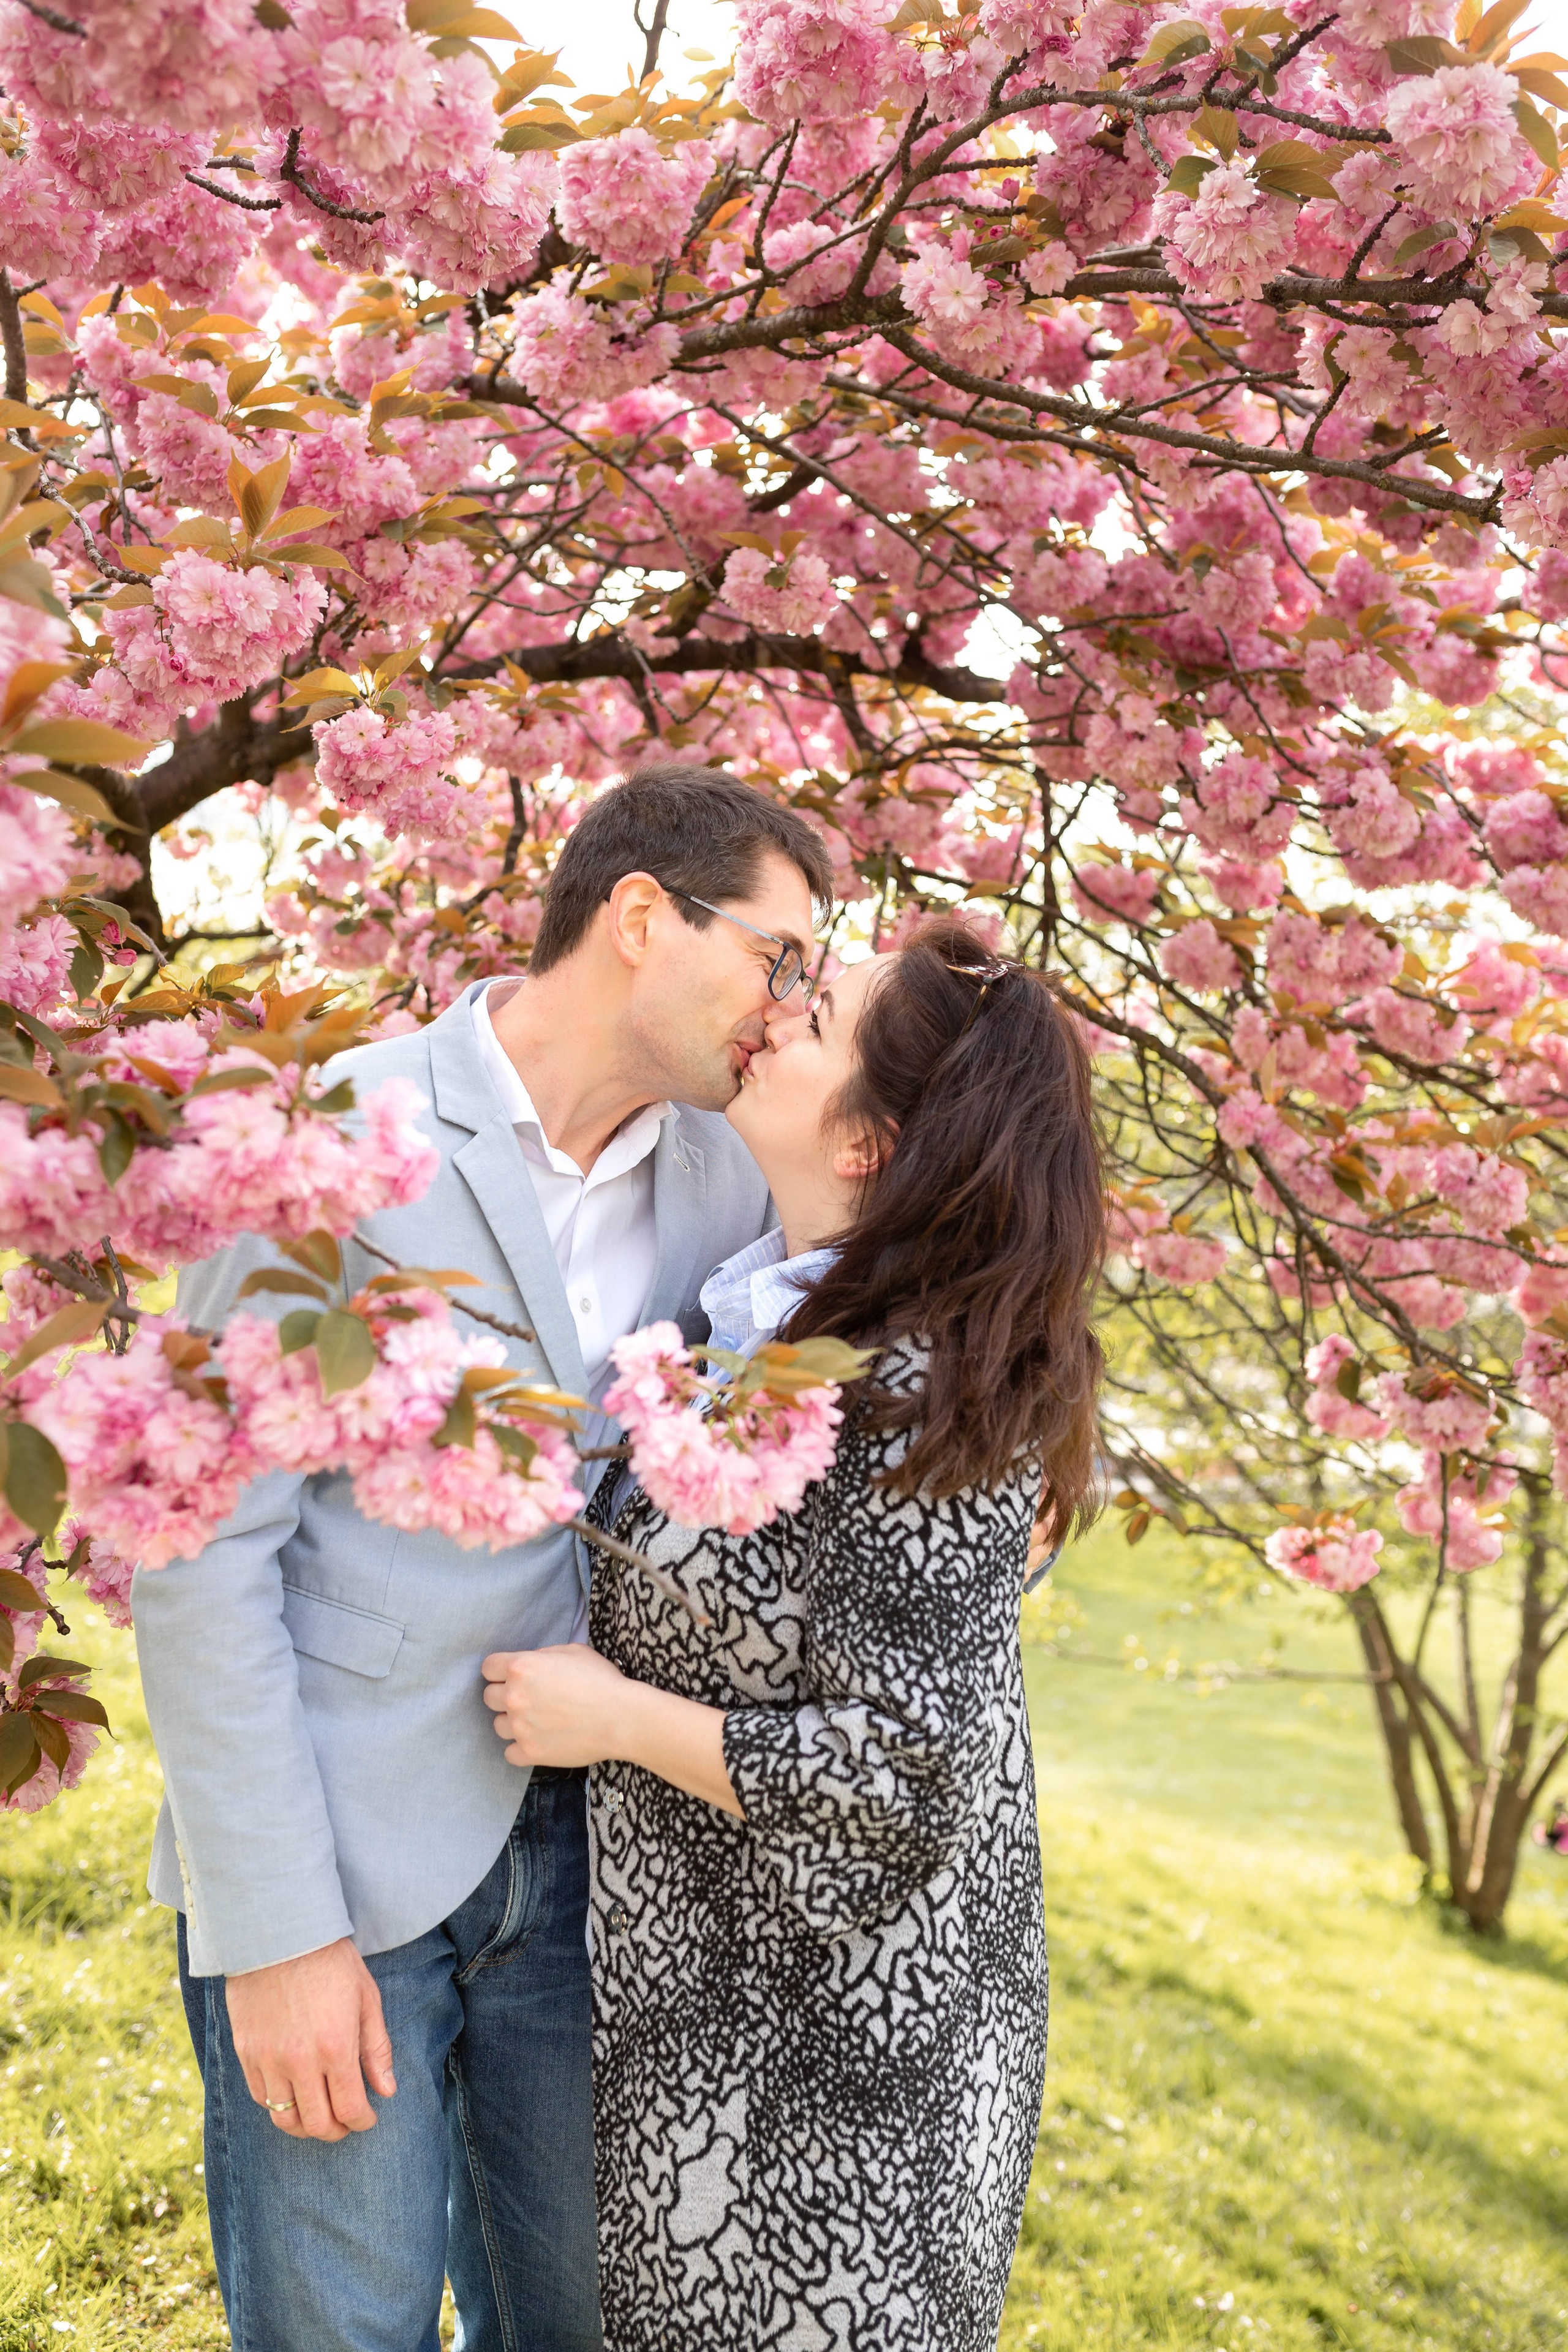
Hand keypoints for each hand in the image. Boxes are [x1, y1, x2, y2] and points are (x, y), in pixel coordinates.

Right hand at [226, 1937, 394, 2142]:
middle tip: (345, 2123)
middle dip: (337, 2131)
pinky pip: (260, 2097)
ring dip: (305, 2126)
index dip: (363, 2122)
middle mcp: (300, 2061)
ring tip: (318, 2115)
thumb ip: (377, 2049)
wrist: (280, 1933)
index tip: (368, 2117)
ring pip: (284, 2118)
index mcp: (336, 2047)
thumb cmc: (330, 1961)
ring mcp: (268, 2059)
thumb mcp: (366, 1998)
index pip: (350, 2110)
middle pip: (317, 2124)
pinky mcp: (246, 2052)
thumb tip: (386, 2091)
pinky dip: (278, 2105)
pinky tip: (293, 2094)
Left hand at [481, 1643, 629, 1768]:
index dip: (500, 1671)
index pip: (488, 1667)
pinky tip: (538, 1740)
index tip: (511, 1676)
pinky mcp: (529, 1753)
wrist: (622, 1718)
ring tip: (537, 1721)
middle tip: (529, 1698)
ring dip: (513, 1722)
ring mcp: (520, 1727)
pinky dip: (521, 1748)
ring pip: (497, 1725)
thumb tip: (531, 1664)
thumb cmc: (602, 1681)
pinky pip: (509, 1752)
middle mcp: (515, 1697)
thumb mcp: (573, 1651)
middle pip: (488, 1697)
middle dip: (505, 1695)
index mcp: (522, 1667)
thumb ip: (543, 1655)